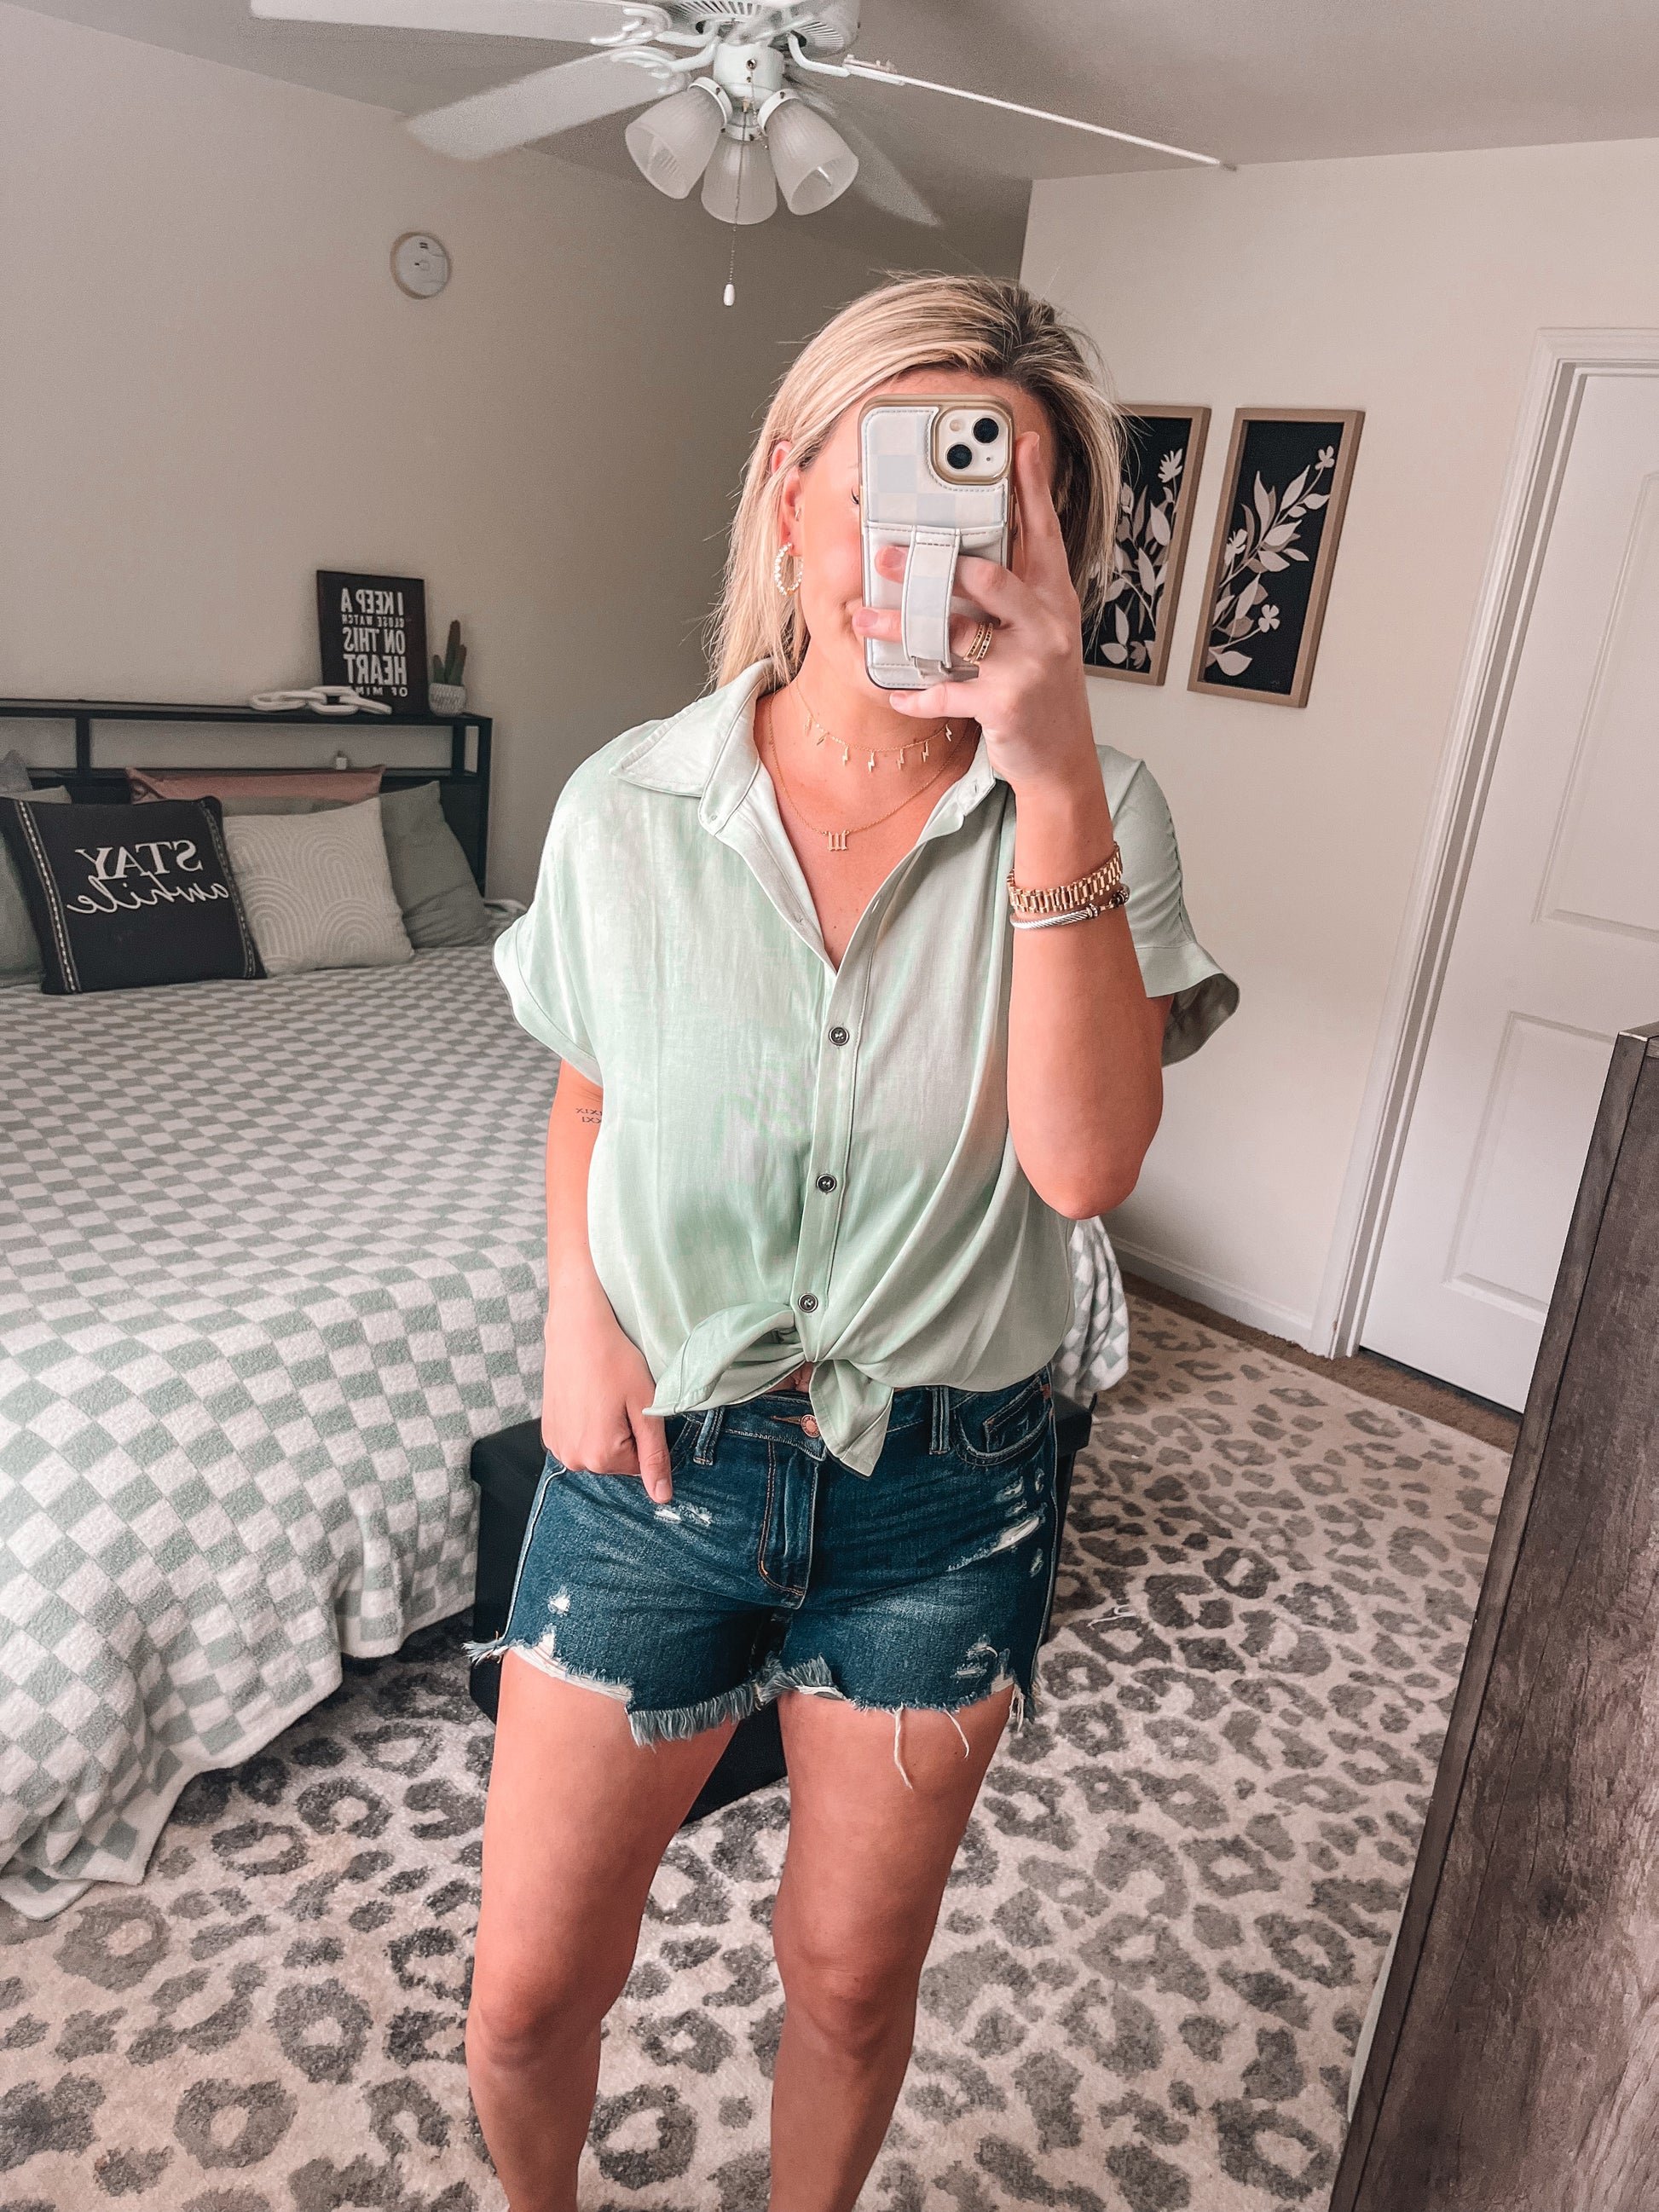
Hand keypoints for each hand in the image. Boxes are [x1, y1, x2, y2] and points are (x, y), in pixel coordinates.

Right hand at [541, 1275, 675, 1503]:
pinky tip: (586, 1395)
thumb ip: (655, 1456)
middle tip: (618, 1396)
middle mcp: (573, 1459)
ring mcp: (556, 1445)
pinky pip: (578, 1438)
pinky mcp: (547, 1430)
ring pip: (597, 1449)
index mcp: (601, 1457)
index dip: (644, 1434)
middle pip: (616, 1460)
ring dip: (604, 1428)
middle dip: (624, 1433)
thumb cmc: (616, 1361)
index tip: (635, 1404)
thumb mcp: (646, 1407)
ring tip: (601, 1394)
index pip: (639, 1465)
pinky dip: (586, 1422)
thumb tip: (662, 1498)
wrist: (577, 1328)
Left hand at [852, 431, 1097, 796]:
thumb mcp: (1040, 629)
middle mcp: (1046, 624)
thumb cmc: (1041, 685)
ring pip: (954, 633)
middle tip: (885, 553)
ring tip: (865, 616)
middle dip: (931, 564)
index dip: (1031, 487)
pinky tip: (894, 688)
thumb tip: (968, 550)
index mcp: (1053, 597)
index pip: (1044, 531)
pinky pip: (945, 691)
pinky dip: (915, 692)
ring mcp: (1027, 664)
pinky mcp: (1004, 704)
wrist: (1061, 754)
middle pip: (987, 576)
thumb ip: (1013, 588)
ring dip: (903, 626)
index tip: (1020, 443)